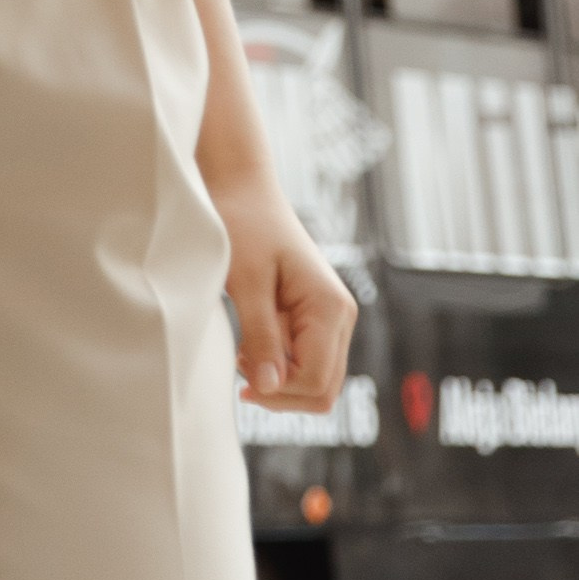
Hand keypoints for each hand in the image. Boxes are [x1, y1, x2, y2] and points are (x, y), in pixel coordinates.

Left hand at [212, 165, 358, 410]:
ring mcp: (330, 320)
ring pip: (314, 379)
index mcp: (331, 309)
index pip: (316, 381)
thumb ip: (260, 336)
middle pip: (323, 389)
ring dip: (277, 378)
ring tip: (241, 351)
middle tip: (238, 365)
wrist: (243, 188)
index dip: (278, 391)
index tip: (238, 373)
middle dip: (280, 391)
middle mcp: (340, 318)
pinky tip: (248, 345)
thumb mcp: (245, 282)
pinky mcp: (313, 318)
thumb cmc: (242, 225)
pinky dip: (276, 363)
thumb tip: (270, 388)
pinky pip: (303, 360)